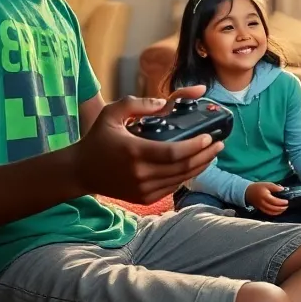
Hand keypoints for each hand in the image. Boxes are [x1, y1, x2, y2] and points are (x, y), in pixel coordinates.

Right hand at [74, 87, 223, 203]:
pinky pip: (172, 187)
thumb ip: (139, 103)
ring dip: (200, 166)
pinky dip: (186, 176)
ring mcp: (142, 189)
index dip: (195, 146)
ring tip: (212, 153)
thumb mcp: (112, 113)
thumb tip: (167, 103)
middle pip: (183, 167)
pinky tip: (195, 165)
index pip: (174, 153)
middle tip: (219, 144)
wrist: (81, 171)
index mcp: (134, 152)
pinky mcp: (143, 198)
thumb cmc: (98, 138)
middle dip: (205, 156)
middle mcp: (140, 174)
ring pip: (180, 179)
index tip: (210, 137)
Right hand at [245, 182, 288, 215]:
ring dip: (279, 212)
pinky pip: (268, 213)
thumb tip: (283, 189)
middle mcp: (263, 203)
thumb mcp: (267, 184)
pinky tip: (278, 211)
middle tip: (287, 206)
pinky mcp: (260, 209)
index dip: (281, 202)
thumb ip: (275, 187)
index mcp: (265, 196)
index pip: (275, 201)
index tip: (287, 201)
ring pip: (271, 212)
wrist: (247, 192)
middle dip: (281, 208)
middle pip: (273, 208)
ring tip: (284, 208)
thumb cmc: (258, 187)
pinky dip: (274, 213)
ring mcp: (261, 207)